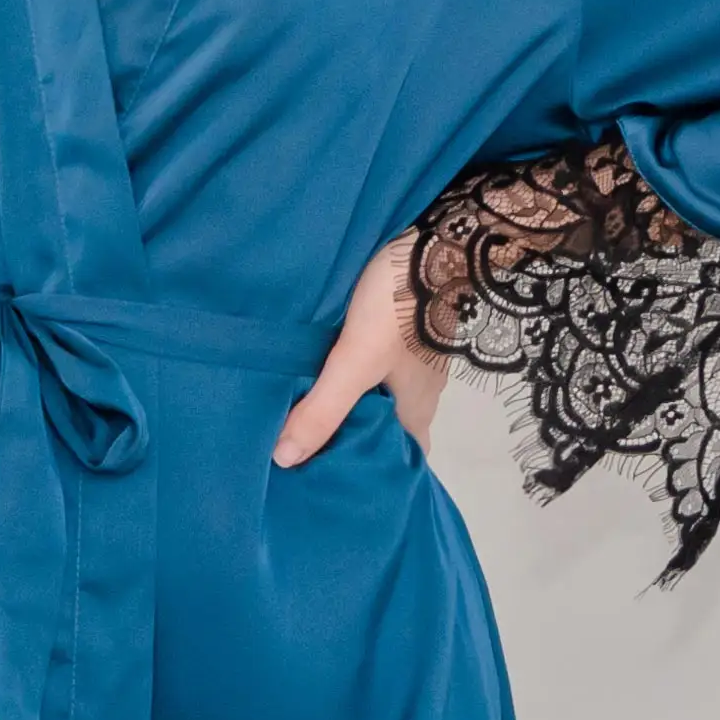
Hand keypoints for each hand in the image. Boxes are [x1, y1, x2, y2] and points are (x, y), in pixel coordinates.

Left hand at [273, 227, 448, 466]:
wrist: (434, 233)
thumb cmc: (400, 305)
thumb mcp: (355, 360)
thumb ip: (324, 408)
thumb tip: (285, 461)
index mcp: (417, 407)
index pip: (406, 457)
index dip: (381, 475)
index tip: (340, 487)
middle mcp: (420, 387)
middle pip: (390, 427)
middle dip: (356, 441)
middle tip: (306, 454)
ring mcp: (414, 355)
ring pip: (381, 393)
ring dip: (350, 404)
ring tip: (301, 413)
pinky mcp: (401, 325)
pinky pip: (375, 362)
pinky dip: (350, 372)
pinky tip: (317, 366)